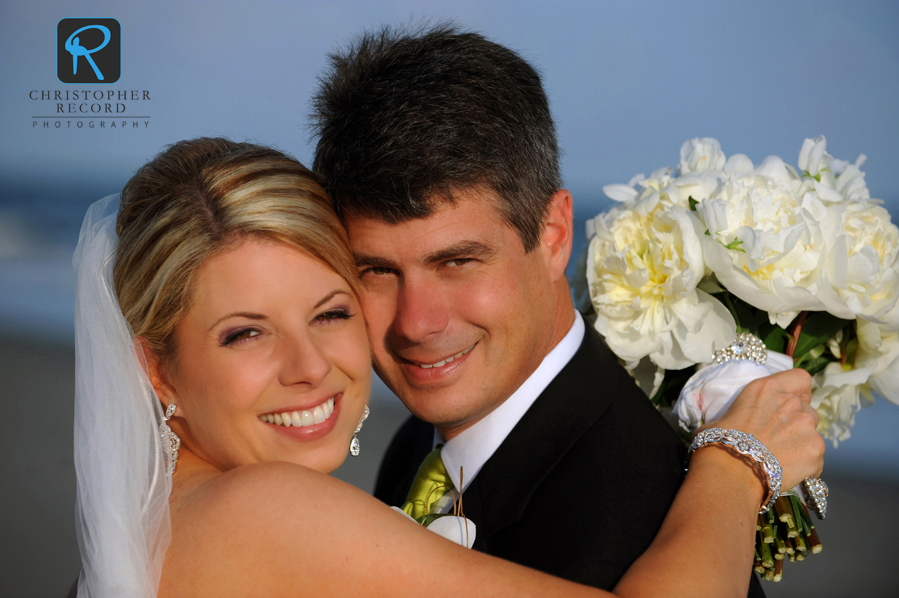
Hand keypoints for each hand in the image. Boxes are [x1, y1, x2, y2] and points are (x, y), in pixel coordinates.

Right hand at [705, 369, 824, 489]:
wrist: (730, 471)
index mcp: (767, 388)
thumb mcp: (723, 417)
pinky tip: (788, 473)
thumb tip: (726, 425)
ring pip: (813, 435)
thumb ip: (738, 415)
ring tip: (782, 460)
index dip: (800, 392)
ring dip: (802, 445)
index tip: (792, 403)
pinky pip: (816, 459)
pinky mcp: (815, 448)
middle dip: (798, 424)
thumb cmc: (720, 443)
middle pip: (808, 410)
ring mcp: (806, 424)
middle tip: (781, 439)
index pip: (800, 378)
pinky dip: (806, 467)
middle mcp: (791, 401)